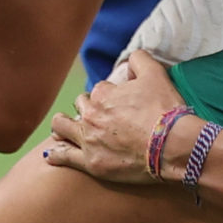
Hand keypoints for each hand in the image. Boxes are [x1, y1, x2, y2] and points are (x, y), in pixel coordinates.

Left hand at [43, 50, 189, 184]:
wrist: (172, 144)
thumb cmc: (165, 110)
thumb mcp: (156, 74)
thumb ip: (140, 60)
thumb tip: (131, 59)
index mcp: (104, 93)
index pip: (100, 90)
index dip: (110, 96)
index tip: (120, 103)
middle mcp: (91, 115)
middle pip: (80, 106)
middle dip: (87, 109)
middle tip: (98, 117)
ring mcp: (89, 140)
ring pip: (62, 127)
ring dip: (62, 125)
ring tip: (64, 127)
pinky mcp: (91, 163)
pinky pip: (64, 157)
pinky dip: (56, 154)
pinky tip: (51, 155)